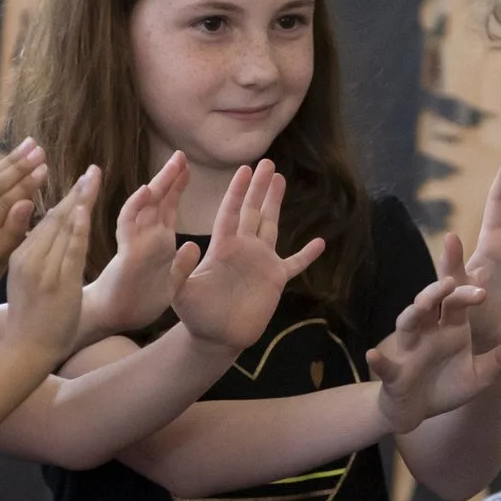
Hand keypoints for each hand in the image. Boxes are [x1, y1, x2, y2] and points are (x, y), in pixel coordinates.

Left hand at [0, 138, 43, 305]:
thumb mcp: (0, 262)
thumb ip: (13, 231)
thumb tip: (28, 201)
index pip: (3, 201)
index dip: (26, 183)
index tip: (45, 168)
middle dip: (18, 165)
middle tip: (39, 148)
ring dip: (8, 161)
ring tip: (29, 145)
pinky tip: (12, 160)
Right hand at [4, 168, 97, 365]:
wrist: (26, 349)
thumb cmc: (31, 318)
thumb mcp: (26, 281)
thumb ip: (37, 258)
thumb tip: (51, 237)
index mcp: (20, 255)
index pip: (45, 220)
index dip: (65, 198)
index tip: (80, 181)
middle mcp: (29, 258)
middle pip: (55, 218)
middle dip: (76, 192)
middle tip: (93, 170)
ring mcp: (43, 269)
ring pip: (64, 228)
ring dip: (81, 201)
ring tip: (95, 178)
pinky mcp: (58, 282)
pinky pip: (71, 250)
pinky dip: (79, 228)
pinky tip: (86, 209)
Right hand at [81, 151, 189, 334]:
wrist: (114, 319)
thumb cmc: (139, 302)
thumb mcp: (171, 284)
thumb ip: (181, 265)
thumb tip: (192, 246)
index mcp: (159, 242)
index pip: (168, 207)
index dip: (177, 186)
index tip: (187, 166)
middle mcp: (147, 237)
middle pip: (159, 200)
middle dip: (170, 177)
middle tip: (181, 154)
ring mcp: (136, 242)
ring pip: (145, 207)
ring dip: (157, 185)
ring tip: (172, 164)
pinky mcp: (127, 253)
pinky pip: (129, 226)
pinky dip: (135, 207)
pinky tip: (145, 191)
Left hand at [171, 158, 326, 353]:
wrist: (215, 338)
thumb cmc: (195, 315)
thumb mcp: (180, 293)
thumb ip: (181, 270)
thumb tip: (190, 245)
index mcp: (222, 247)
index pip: (230, 212)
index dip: (238, 191)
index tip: (245, 169)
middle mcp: (243, 249)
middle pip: (253, 211)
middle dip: (260, 187)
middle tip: (268, 162)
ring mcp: (261, 262)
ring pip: (271, 226)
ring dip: (276, 204)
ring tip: (281, 180)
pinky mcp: (275, 280)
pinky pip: (295, 264)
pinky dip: (307, 255)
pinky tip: (320, 242)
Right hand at [369, 275, 500, 430]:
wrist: (417, 411)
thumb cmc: (447, 386)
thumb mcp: (479, 377)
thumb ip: (498, 361)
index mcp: (451, 328)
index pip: (459, 302)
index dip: (469, 289)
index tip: (485, 273)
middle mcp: (428, 332)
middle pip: (431, 303)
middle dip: (439, 290)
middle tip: (452, 281)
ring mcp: (409, 350)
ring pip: (408, 323)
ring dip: (415, 311)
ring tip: (425, 301)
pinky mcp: (393, 373)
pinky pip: (385, 365)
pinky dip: (379, 361)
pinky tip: (372, 355)